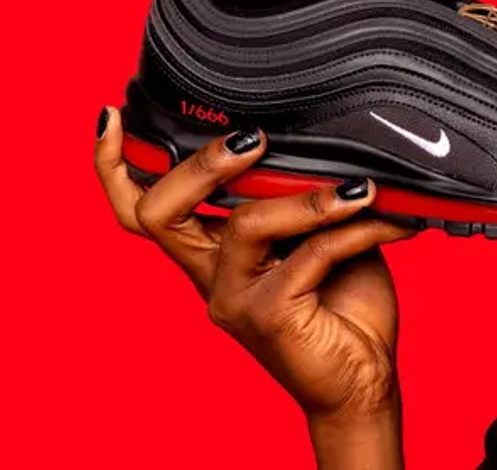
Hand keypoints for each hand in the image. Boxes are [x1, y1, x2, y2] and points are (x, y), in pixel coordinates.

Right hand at [94, 107, 417, 461]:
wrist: (364, 381)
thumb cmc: (343, 305)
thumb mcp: (319, 236)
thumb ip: (303, 196)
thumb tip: (325, 143)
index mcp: (210, 252)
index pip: (140, 208)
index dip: (114, 165)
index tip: (111, 115)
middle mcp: (209, 276)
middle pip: (158, 213)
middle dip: (203, 164)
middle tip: (254, 139)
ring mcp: (233, 299)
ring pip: (244, 225)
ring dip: (308, 198)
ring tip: (360, 188)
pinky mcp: (267, 318)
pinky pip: (307, 255)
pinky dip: (350, 230)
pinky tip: (386, 221)